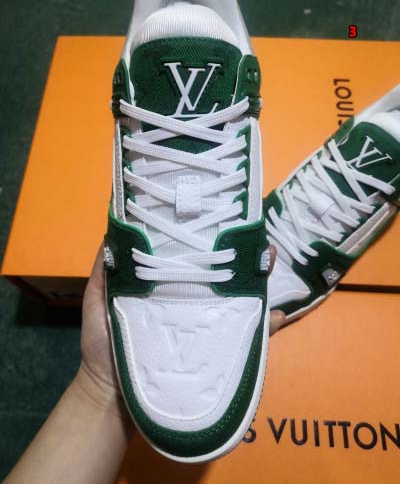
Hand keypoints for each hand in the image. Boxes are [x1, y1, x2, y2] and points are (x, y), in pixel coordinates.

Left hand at [80, 243, 285, 401]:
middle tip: (259, 241)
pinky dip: (267, 328)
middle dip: (244, 257)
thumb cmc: (104, 343)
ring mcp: (204, 328)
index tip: (226, 222)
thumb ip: (106, 271)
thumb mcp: (100, 300)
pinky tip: (279, 315)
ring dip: (260, 283)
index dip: (211, 242)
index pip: (194, 260)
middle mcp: (191, 303)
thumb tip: (112, 231)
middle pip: (223, 277)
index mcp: (169, 288)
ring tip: (270, 262)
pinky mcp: (212, 353)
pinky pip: (245, 340)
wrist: (109, 392)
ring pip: (239, 302)